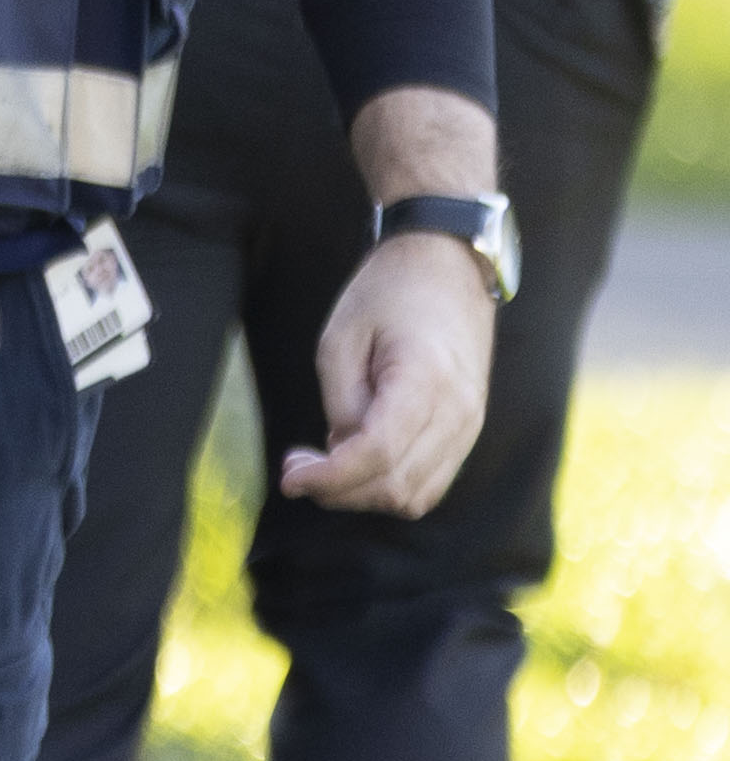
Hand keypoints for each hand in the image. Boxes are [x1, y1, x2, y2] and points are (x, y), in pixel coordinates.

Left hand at [283, 228, 493, 515]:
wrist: (447, 265)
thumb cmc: (387, 294)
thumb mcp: (340, 341)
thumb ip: (342, 404)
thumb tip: (342, 455)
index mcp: (425, 381)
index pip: (378, 454)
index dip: (329, 477)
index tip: (289, 477)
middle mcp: (459, 411)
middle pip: (397, 485)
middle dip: (339, 491)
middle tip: (297, 467)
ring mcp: (471, 423)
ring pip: (417, 495)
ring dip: (363, 494)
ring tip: (324, 464)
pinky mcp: (469, 427)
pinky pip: (432, 480)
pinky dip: (390, 484)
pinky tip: (358, 460)